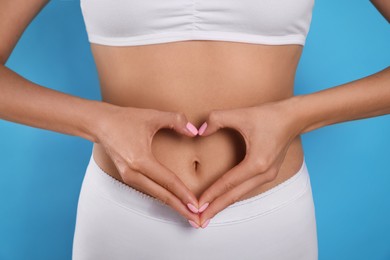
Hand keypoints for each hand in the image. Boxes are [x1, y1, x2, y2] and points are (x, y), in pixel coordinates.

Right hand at [95, 105, 200, 225]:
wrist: (99, 124)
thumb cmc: (124, 120)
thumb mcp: (152, 116)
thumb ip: (176, 120)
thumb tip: (194, 132)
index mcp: (140, 160)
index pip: (168, 181)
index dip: (184, 194)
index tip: (197, 205)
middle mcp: (133, 173)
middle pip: (162, 195)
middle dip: (181, 208)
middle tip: (197, 220)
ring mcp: (129, 177)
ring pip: (156, 195)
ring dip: (173, 205)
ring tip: (189, 214)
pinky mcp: (128, 177)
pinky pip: (149, 190)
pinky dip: (163, 197)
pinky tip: (174, 202)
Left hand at [196, 99, 302, 226]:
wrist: (295, 118)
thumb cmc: (270, 115)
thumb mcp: (241, 114)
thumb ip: (217, 119)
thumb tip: (199, 130)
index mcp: (257, 162)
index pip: (228, 183)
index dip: (211, 194)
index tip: (197, 206)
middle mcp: (263, 174)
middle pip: (234, 196)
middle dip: (215, 209)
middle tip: (198, 221)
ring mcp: (268, 176)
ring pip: (240, 194)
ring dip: (223, 204)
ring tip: (207, 215)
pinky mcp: (268, 174)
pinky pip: (246, 189)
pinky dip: (232, 196)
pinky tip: (222, 200)